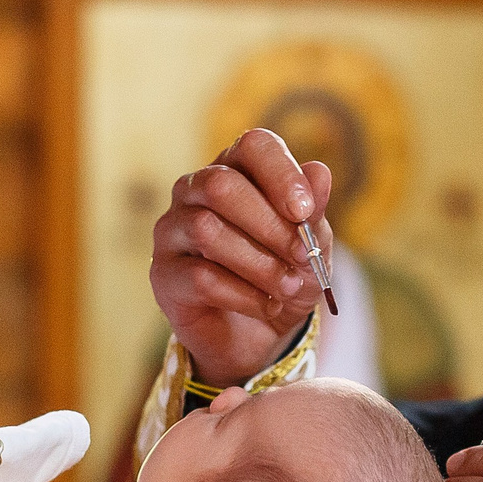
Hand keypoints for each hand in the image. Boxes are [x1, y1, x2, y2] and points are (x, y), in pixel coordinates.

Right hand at [149, 128, 334, 385]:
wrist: (260, 335)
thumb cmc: (284, 275)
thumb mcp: (312, 246)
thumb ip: (313, 212)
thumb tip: (319, 172)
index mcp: (237, 169)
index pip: (253, 146)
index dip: (281, 174)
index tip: (305, 211)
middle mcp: (195, 190)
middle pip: (221, 185)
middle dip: (270, 225)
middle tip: (303, 256)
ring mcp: (173, 229)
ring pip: (206, 230)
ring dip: (259, 264)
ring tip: (289, 287)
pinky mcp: (163, 272)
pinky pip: (200, 276)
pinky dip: (244, 294)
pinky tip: (266, 305)